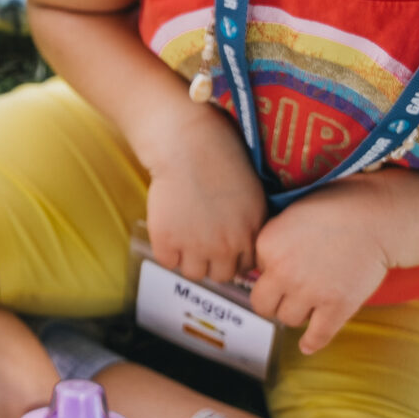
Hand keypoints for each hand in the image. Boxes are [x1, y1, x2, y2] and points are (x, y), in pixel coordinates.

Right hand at [141, 115, 267, 286]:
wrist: (185, 143)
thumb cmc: (219, 154)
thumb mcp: (251, 190)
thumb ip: (250, 221)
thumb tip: (241, 241)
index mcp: (252, 231)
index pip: (246, 265)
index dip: (233, 255)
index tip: (221, 242)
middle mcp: (227, 245)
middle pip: (221, 275)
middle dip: (212, 261)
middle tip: (200, 239)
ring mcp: (197, 246)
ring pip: (194, 273)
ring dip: (188, 258)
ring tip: (184, 234)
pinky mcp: (167, 241)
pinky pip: (167, 262)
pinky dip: (166, 250)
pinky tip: (168, 228)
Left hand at [247, 173, 400, 353]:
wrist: (380, 217)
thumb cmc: (340, 205)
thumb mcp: (294, 211)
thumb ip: (276, 238)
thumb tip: (266, 262)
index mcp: (268, 243)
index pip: (255, 270)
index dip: (271, 268)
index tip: (287, 264)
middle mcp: (283, 271)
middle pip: (262, 304)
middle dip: (274, 300)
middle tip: (287, 296)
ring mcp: (309, 292)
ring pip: (288, 320)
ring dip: (297, 314)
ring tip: (308, 305)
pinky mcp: (336, 307)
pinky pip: (317, 336)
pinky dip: (312, 342)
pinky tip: (308, 345)